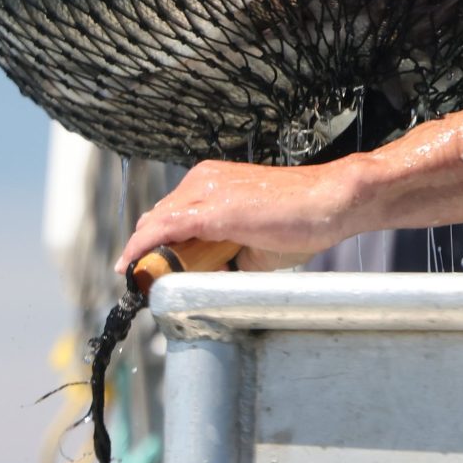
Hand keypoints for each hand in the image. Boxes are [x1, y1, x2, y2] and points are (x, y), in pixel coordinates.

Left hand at [114, 158, 361, 274]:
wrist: (330, 202)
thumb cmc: (301, 220)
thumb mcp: (252, 242)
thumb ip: (224, 255)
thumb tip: (204, 279)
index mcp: (211, 183)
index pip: (169, 213)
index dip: (152, 242)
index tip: (144, 266)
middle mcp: (203, 180)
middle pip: (158, 218)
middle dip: (146, 250)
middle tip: (142, 280)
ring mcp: (206, 192)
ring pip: (157, 223)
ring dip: (145, 254)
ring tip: (142, 281)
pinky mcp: (214, 210)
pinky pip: (165, 229)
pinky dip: (143, 248)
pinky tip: (132, 266)